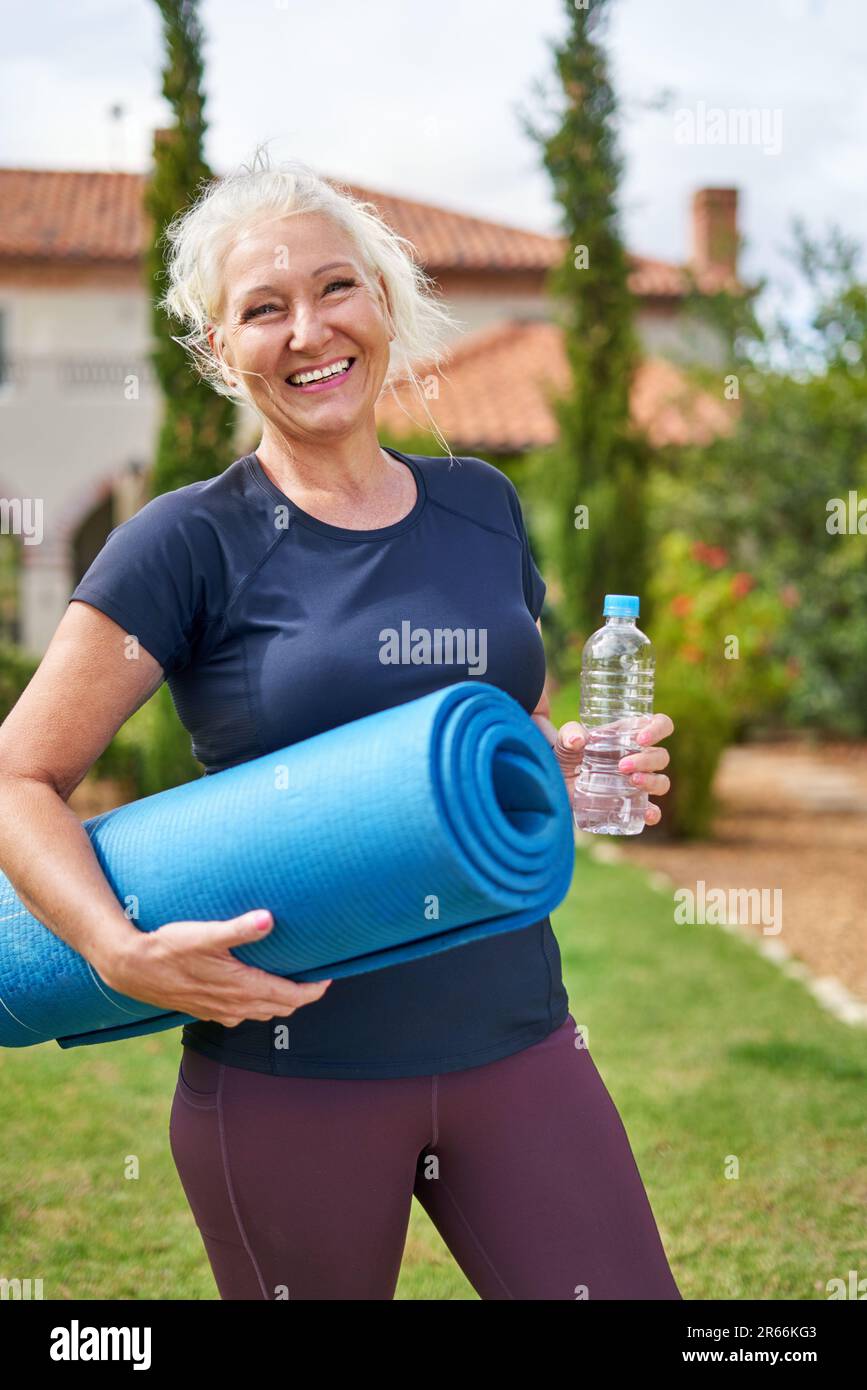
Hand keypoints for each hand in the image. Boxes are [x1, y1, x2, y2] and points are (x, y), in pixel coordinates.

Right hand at [96, 910, 332, 1027]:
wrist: (129, 968)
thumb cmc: (167, 947)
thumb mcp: (203, 934)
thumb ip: (238, 929)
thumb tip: (269, 920)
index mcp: (240, 987)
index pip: (290, 996)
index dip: (314, 989)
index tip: (329, 976)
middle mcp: (233, 1005)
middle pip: (281, 1007)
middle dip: (301, 995)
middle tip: (316, 976)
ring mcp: (218, 1011)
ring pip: (261, 1013)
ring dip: (279, 1001)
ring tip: (290, 981)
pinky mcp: (205, 1011)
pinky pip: (241, 1014)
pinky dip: (256, 1005)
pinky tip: (252, 989)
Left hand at [550, 712, 673, 826]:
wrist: (554, 784)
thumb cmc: (565, 756)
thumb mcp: (564, 741)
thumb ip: (569, 734)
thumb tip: (577, 740)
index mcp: (629, 736)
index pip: (660, 725)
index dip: (658, 729)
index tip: (640, 739)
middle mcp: (638, 758)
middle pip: (661, 756)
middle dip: (646, 760)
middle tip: (621, 766)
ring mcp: (636, 782)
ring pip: (661, 781)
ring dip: (652, 781)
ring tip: (631, 782)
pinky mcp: (630, 804)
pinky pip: (652, 810)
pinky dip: (653, 812)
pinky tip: (647, 813)